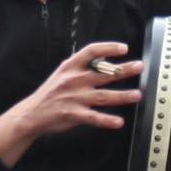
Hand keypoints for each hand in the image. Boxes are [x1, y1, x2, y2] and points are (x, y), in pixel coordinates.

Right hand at [0, 40, 140, 160]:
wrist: (32, 113)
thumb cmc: (51, 93)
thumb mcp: (62, 73)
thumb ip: (81, 66)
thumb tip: (104, 59)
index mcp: (71, 67)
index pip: (91, 52)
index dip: (108, 48)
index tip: (123, 48)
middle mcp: (74, 80)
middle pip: (102, 73)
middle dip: (123, 69)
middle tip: (139, 67)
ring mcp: (74, 98)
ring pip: (102, 96)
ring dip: (121, 96)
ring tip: (136, 95)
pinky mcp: (73, 114)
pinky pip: (93, 118)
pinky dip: (107, 120)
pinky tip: (118, 121)